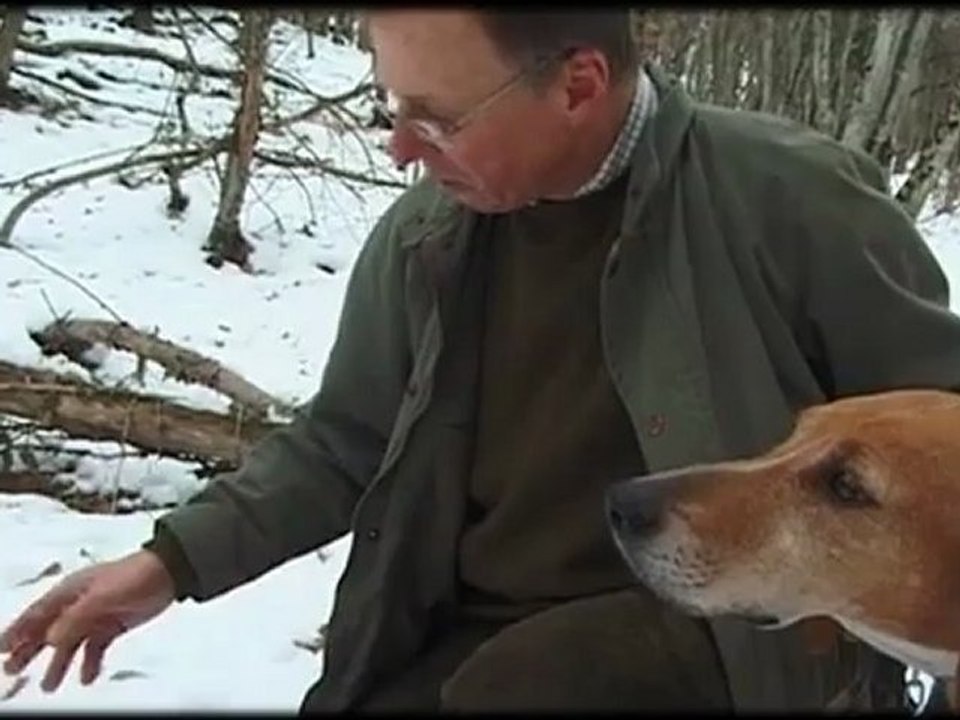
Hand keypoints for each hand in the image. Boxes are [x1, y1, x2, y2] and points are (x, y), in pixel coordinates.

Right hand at [0, 550, 175, 691]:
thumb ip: (74, 619)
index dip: (18, 630)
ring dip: (59, 662)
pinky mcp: (114, 625)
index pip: (38, 613)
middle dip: (29, 649)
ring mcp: (97, 615)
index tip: (1, 649)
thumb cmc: (132, 577)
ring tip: (48, 685)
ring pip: (71, 642)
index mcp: (71, 591)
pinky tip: (86, 677)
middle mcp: (80, 604)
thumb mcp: (100, 597)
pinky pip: (96, 647)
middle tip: (12, 669)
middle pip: (49, 629)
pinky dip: (90, 662)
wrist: (168, 573)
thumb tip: (50, 639)